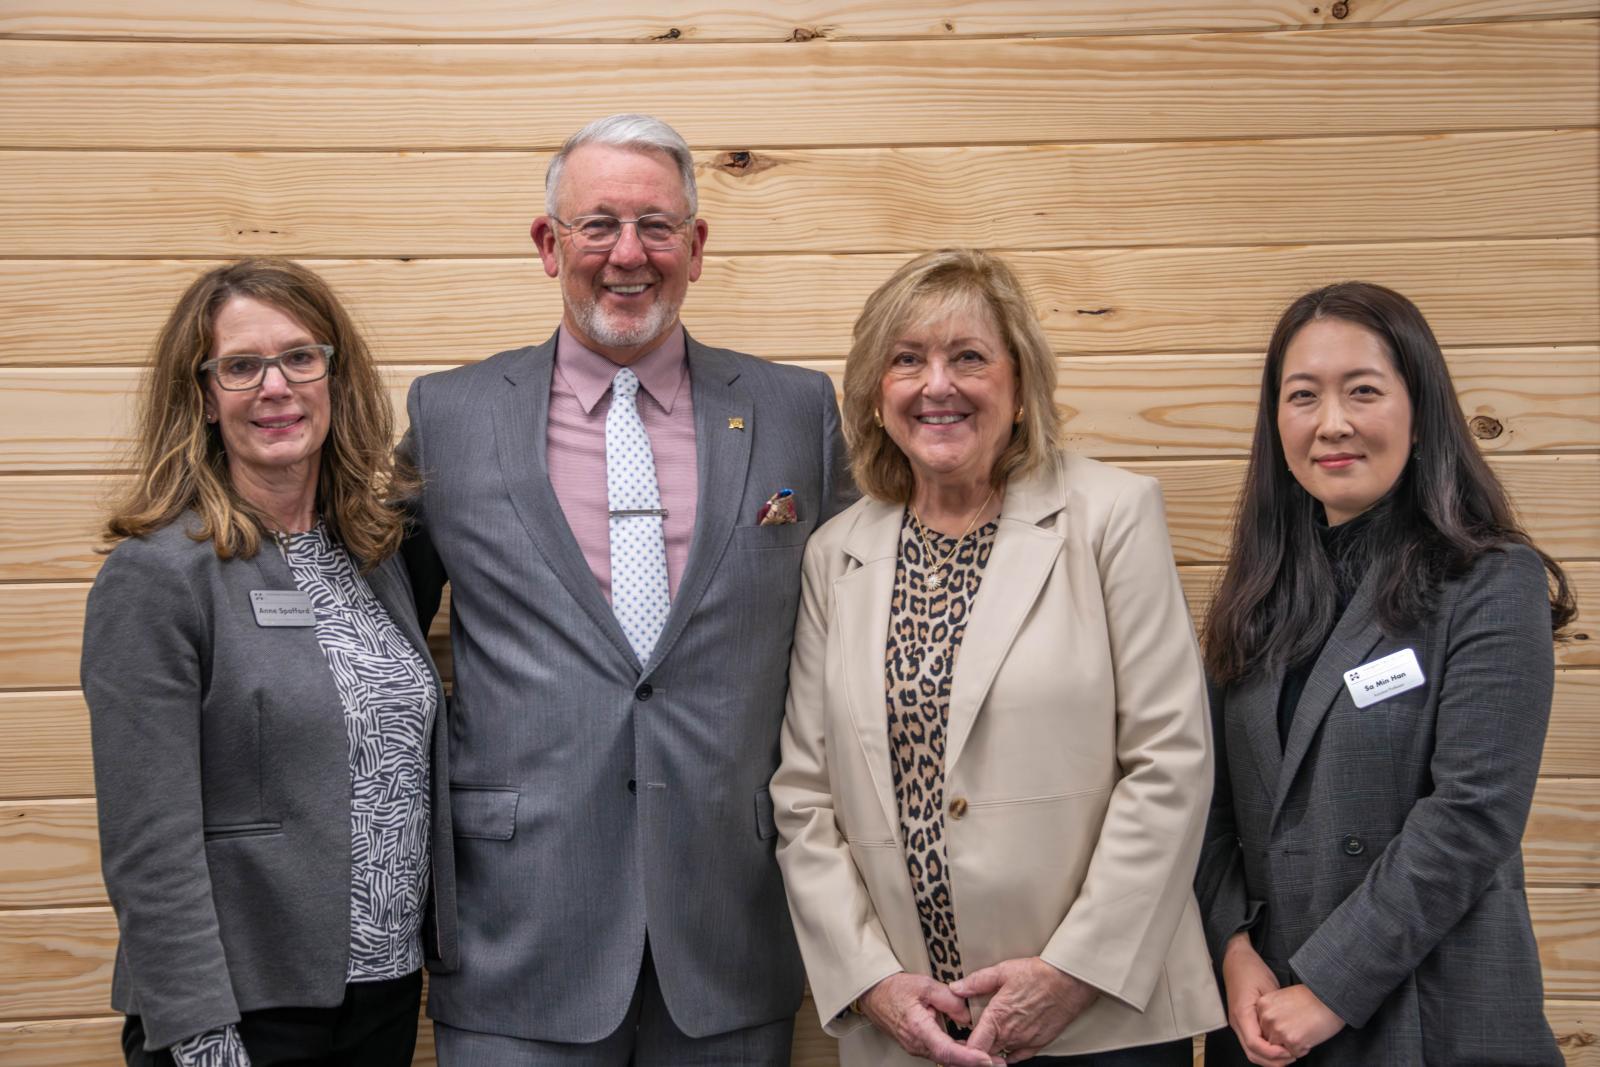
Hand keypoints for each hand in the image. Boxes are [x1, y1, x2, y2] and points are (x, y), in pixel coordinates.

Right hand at [858, 973, 1003, 1066]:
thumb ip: (949, 999)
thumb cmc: (896, 989)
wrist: (874, 995)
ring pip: (946, 1059)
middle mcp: (917, 1044)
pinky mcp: (919, 1046)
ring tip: (992, 1059)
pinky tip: (973, 1053)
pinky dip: (958, 1055)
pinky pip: (941, 1054)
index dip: (968, 1058)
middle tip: (1000, 1062)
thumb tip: (967, 1016)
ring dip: (967, 1061)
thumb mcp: (925, 985)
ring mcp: (917, 1047)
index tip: (986, 1059)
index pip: (946, 1051)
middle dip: (974, 1063)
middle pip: (949, 1060)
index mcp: (918, 1029)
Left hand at [948, 957, 1095, 1061]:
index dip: (964, 1048)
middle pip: (986, 1053)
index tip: (958, 1043)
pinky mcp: (1039, 1044)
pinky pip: (1019, 1057)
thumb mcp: (1002, 971)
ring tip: (989, 1039)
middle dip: (977, 1048)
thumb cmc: (1038, 975)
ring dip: (993, 1049)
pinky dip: (1010, 1053)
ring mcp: (1025, 1041)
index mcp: (997, 1017)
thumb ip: (976, 982)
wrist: (1069, 982)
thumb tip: (956, 988)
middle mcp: (1011, 1034)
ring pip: (1001, 1054)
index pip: (975, 1046)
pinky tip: (1007, 1044)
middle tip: (972, 1038)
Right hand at [1220, 934, 1296, 1066]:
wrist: (1236, 958)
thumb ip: (1275, 1011)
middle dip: (1272, 1061)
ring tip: (1288, 1055)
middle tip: (1292, 1058)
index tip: (1290, 1053)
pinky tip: (1279, 1046)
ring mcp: (1237, 1023)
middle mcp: (1237, 1022)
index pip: (1255, 1044)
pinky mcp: (1242, 1021)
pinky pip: (1252, 1042)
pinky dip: (1265, 1049)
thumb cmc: (1251, 969)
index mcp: (1242, 1013)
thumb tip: (1287, 1031)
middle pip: (1252, 1053)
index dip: (1273, 1054)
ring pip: (1251, 1050)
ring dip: (1269, 1058)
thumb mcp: (1268, 987)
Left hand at [1256, 984, 1344, 1058]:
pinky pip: (1294, 1053)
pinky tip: (1310, 1036)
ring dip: (1291, 1045)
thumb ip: (1273, 1011)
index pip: (1262, 1026)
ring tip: (1304, 1032)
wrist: (1331, 998)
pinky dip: (1303, 1049)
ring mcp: (1278, 1029)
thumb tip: (1270, 1028)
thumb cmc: (1312, 997)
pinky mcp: (1292, 1040)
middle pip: (1269, 1038)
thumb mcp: (1283, 998)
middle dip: (1282, 1039)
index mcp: (1263, 1004)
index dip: (1276, 1028)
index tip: (1288, 1023)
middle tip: (1298, 1028)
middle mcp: (1267, 1017)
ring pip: (1279, 1048)